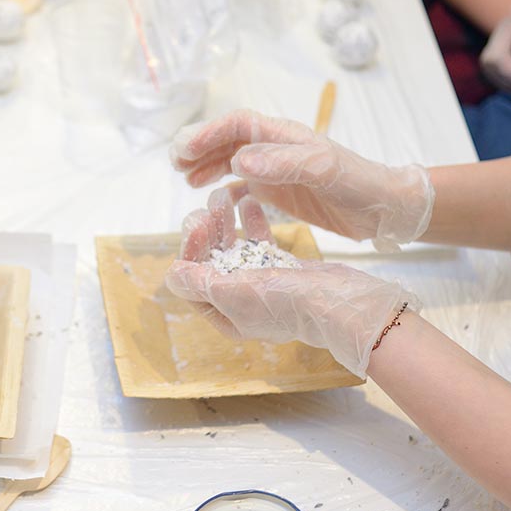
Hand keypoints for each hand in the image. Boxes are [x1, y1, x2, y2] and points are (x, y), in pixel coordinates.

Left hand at [166, 187, 415, 376]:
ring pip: (233, 248)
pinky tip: (249, 200)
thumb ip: (200, 283)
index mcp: (224, 316)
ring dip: (225, 222)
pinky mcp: (282, 269)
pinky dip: (251, 223)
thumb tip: (171, 274)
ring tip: (223, 195)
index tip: (197, 225)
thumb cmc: (286, 303)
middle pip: (210, 262)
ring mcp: (262, 285)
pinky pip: (259, 242)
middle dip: (205, 233)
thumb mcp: (233, 294)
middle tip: (206, 209)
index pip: (192, 281)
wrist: (339, 302)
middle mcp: (240, 303)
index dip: (190, 251)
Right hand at [170, 110, 433, 250]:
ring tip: (185, 180)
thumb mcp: (323, 171)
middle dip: (200, 148)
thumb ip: (282, 164)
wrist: (386, 207)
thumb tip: (238, 160)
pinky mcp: (282, 192)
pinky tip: (212, 201)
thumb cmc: (358, 184)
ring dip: (207, 166)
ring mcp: (278, 170)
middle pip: (228, 140)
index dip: (208, 134)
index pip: (237, 125)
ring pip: (232, 161)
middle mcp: (276, 149)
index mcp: (284, 136)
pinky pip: (245, 187)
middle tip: (174, 164)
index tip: (183, 150)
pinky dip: (225, 191)